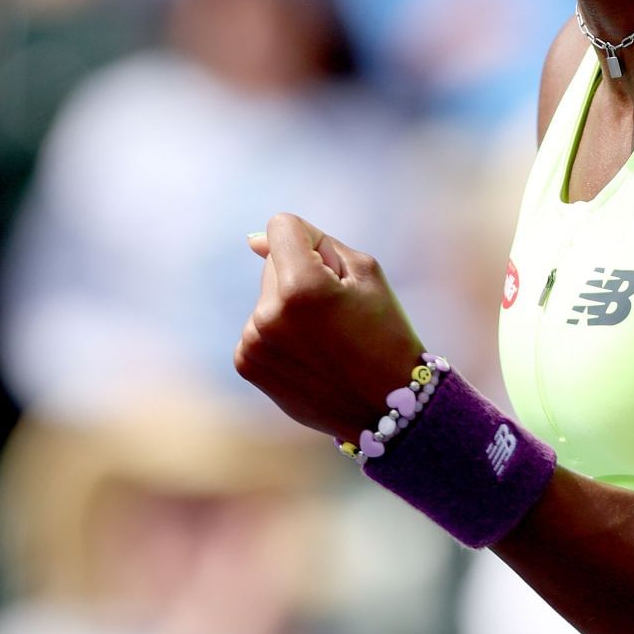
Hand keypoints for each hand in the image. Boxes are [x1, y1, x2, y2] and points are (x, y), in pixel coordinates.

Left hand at [236, 212, 425, 439]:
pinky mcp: (247, 364)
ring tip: (325, 340)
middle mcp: (269, 314)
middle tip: (337, 313)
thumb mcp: (365, 273)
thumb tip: (253, 240)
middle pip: (274, 263)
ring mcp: (254, 342)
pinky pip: (258, 326)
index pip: (282, 226)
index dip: (311, 240)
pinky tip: (309, 357)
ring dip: (289, 307)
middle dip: (301, 275)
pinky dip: (280, 334)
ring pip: (267, 297)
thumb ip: (312, 244)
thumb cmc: (384, 332)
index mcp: (302, 287)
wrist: (386, 407)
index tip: (333, 269)